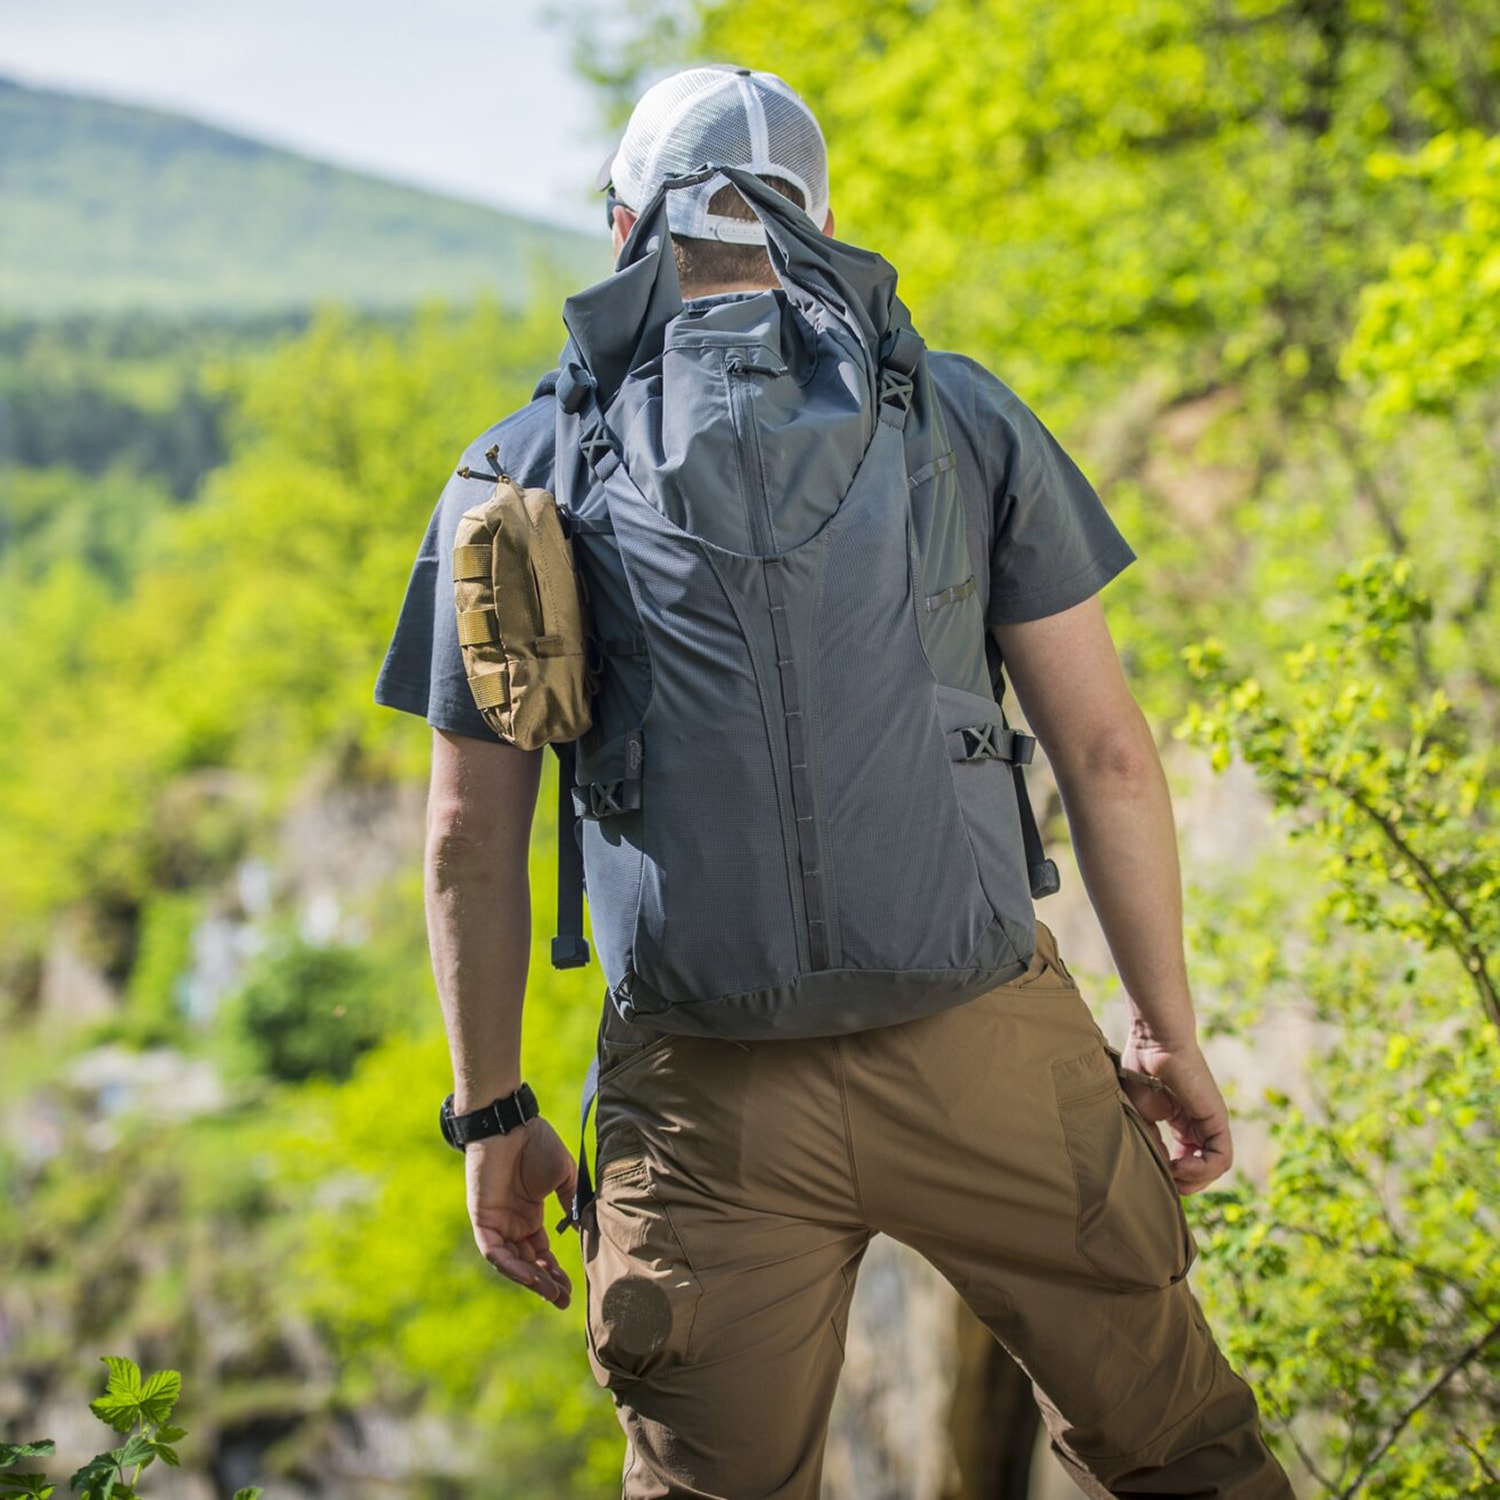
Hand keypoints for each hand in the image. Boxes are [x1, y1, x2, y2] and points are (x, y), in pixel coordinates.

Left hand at [466, 1116, 577, 1307]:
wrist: (511, 1123)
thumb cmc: (537, 1143)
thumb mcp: (563, 1177)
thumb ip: (570, 1202)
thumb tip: (583, 1229)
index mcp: (530, 1214)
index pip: (541, 1252)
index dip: (555, 1271)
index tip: (571, 1288)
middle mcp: (512, 1223)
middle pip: (528, 1263)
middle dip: (546, 1284)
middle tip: (563, 1300)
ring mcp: (497, 1222)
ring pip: (512, 1263)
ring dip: (531, 1280)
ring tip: (552, 1294)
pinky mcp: (483, 1219)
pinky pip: (495, 1251)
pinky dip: (512, 1266)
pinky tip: (532, 1275)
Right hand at [1117, 1035, 1233, 1194]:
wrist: (1154, 1042)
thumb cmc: (1141, 1068)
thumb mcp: (1140, 1113)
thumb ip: (1151, 1140)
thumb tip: (1160, 1167)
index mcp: (1182, 1122)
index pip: (1187, 1160)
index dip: (1171, 1175)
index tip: (1151, 1172)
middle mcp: (1200, 1124)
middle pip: (1203, 1169)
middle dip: (1185, 1183)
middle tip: (1164, 1181)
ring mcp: (1211, 1122)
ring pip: (1215, 1168)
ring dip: (1193, 1179)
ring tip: (1170, 1171)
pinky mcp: (1217, 1119)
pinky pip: (1221, 1158)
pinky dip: (1202, 1170)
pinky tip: (1179, 1164)